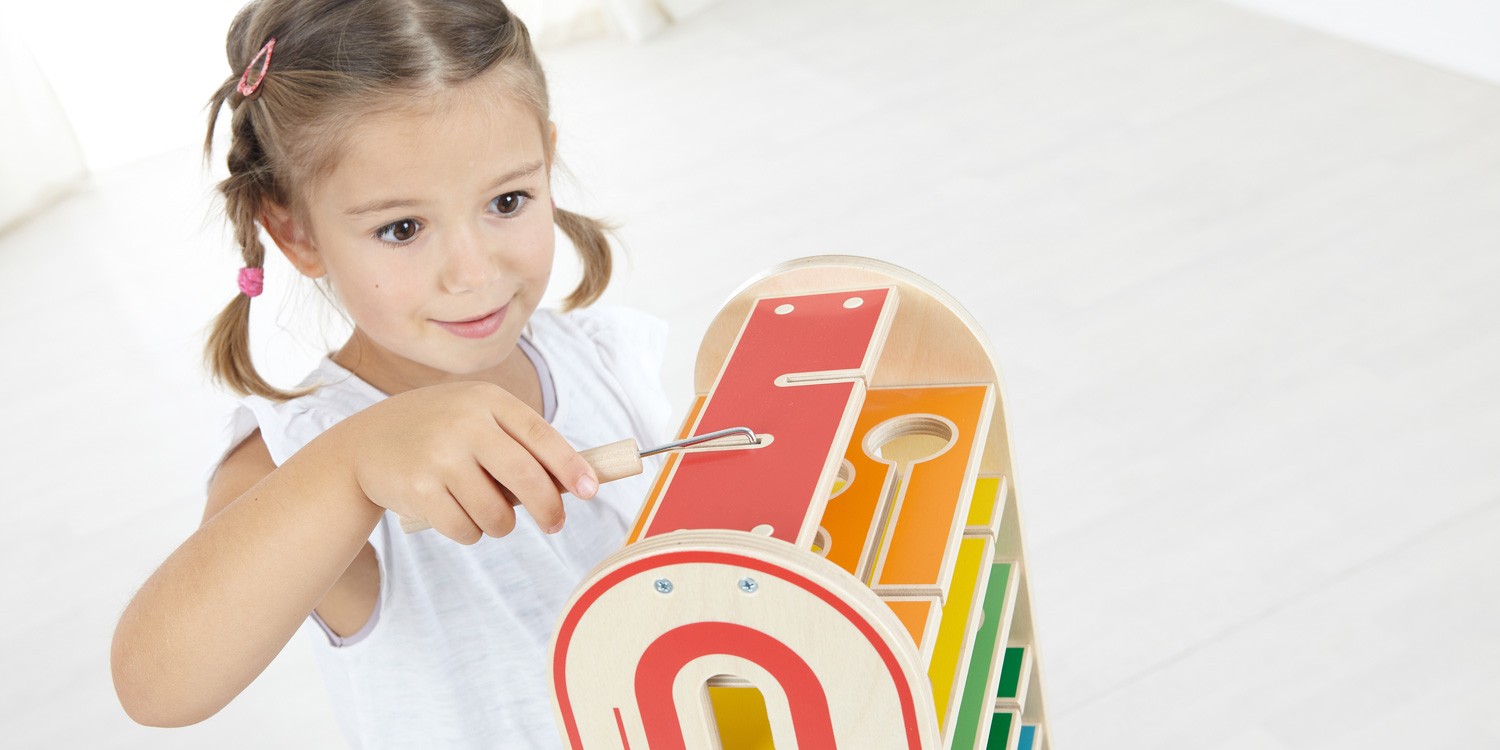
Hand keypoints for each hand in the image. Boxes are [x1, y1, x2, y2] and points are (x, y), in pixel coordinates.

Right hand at [327, 381, 598, 543]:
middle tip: (554, 524)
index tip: (591, 489)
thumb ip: (518, 442)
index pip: (541, 435)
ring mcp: (439, 456)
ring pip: (497, 513)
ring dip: (499, 524)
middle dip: (548, 509)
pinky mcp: (418, 489)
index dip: (570, 466)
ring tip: (483, 510)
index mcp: (486, 400)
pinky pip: (466, 529)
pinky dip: (469, 532)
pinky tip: (454, 513)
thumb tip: (573, 482)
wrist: (361, 446)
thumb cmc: (436, 434)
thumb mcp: (474, 418)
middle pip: (527, 478)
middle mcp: (464, 423)